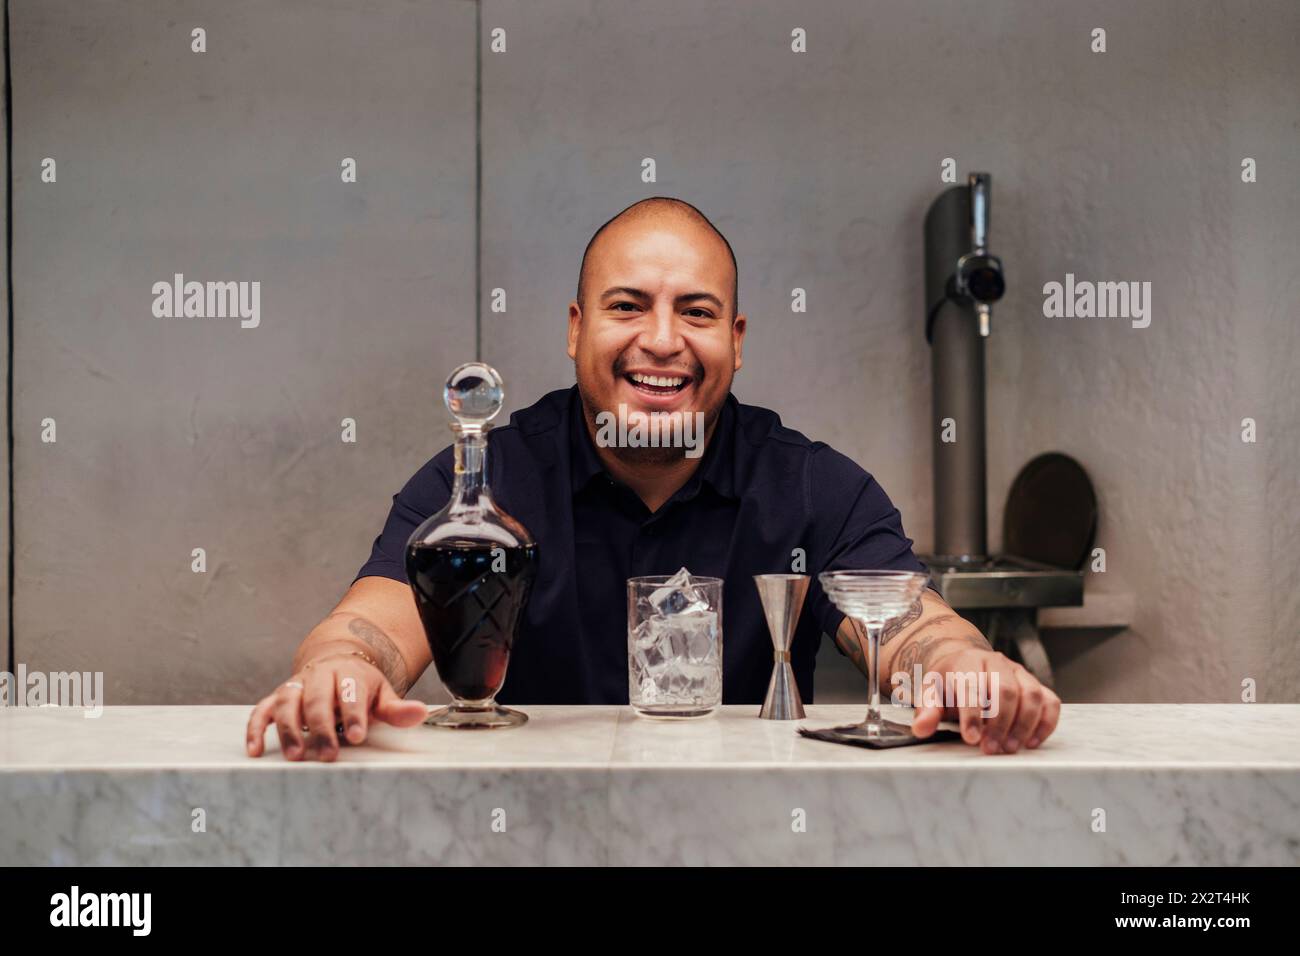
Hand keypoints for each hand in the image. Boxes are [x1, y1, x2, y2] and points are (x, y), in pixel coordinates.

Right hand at [245, 655, 428, 761]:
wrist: (337, 663)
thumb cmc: (361, 688)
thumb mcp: (382, 695)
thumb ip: (397, 709)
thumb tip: (420, 713)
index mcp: (349, 674)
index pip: (351, 692)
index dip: (354, 714)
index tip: (358, 735)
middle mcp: (319, 676)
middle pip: (317, 699)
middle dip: (321, 727)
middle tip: (327, 755)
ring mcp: (296, 685)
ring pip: (287, 703)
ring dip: (288, 729)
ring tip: (295, 756)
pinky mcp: (277, 697)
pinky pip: (262, 710)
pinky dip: (255, 728)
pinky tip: (255, 750)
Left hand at [907, 648, 1060, 753]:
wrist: (964, 666)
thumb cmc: (948, 685)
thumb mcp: (931, 693)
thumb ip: (926, 710)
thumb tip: (922, 728)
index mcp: (968, 661)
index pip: (973, 685)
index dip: (973, 713)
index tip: (971, 739)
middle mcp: (997, 662)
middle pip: (1006, 690)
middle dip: (999, 723)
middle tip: (990, 750)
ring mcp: (1020, 673)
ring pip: (1031, 695)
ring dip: (1024, 725)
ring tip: (1010, 749)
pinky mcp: (1036, 685)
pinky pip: (1050, 702)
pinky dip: (1046, 723)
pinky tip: (1032, 743)